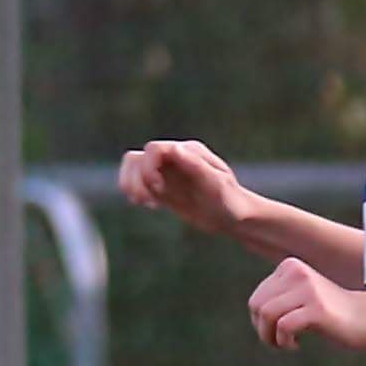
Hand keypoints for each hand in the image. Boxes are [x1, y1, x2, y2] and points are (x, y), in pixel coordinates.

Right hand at [118, 138, 248, 238]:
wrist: (234, 217)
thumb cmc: (229, 201)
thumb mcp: (216, 184)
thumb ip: (194, 165)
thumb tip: (173, 148)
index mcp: (187, 152)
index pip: (153, 149)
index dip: (147, 168)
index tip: (158, 189)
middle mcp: (173, 158)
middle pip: (136, 158)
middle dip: (135, 180)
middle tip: (147, 200)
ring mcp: (166, 172)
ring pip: (132, 169)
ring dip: (130, 186)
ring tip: (144, 203)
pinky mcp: (161, 187)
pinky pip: (137, 183)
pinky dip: (135, 194)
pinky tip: (152, 206)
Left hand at [248, 257, 365, 351]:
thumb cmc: (329, 313)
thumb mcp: (299, 298)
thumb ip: (277, 298)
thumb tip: (254, 310)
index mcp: (290, 267)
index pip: (256, 300)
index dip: (260, 323)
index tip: (278, 332)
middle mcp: (298, 273)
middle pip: (257, 307)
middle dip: (262, 330)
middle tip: (279, 342)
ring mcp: (309, 289)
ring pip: (267, 314)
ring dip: (270, 337)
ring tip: (286, 344)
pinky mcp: (318, 308)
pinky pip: (284, 326)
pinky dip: (283, 342)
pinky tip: (295, 346)